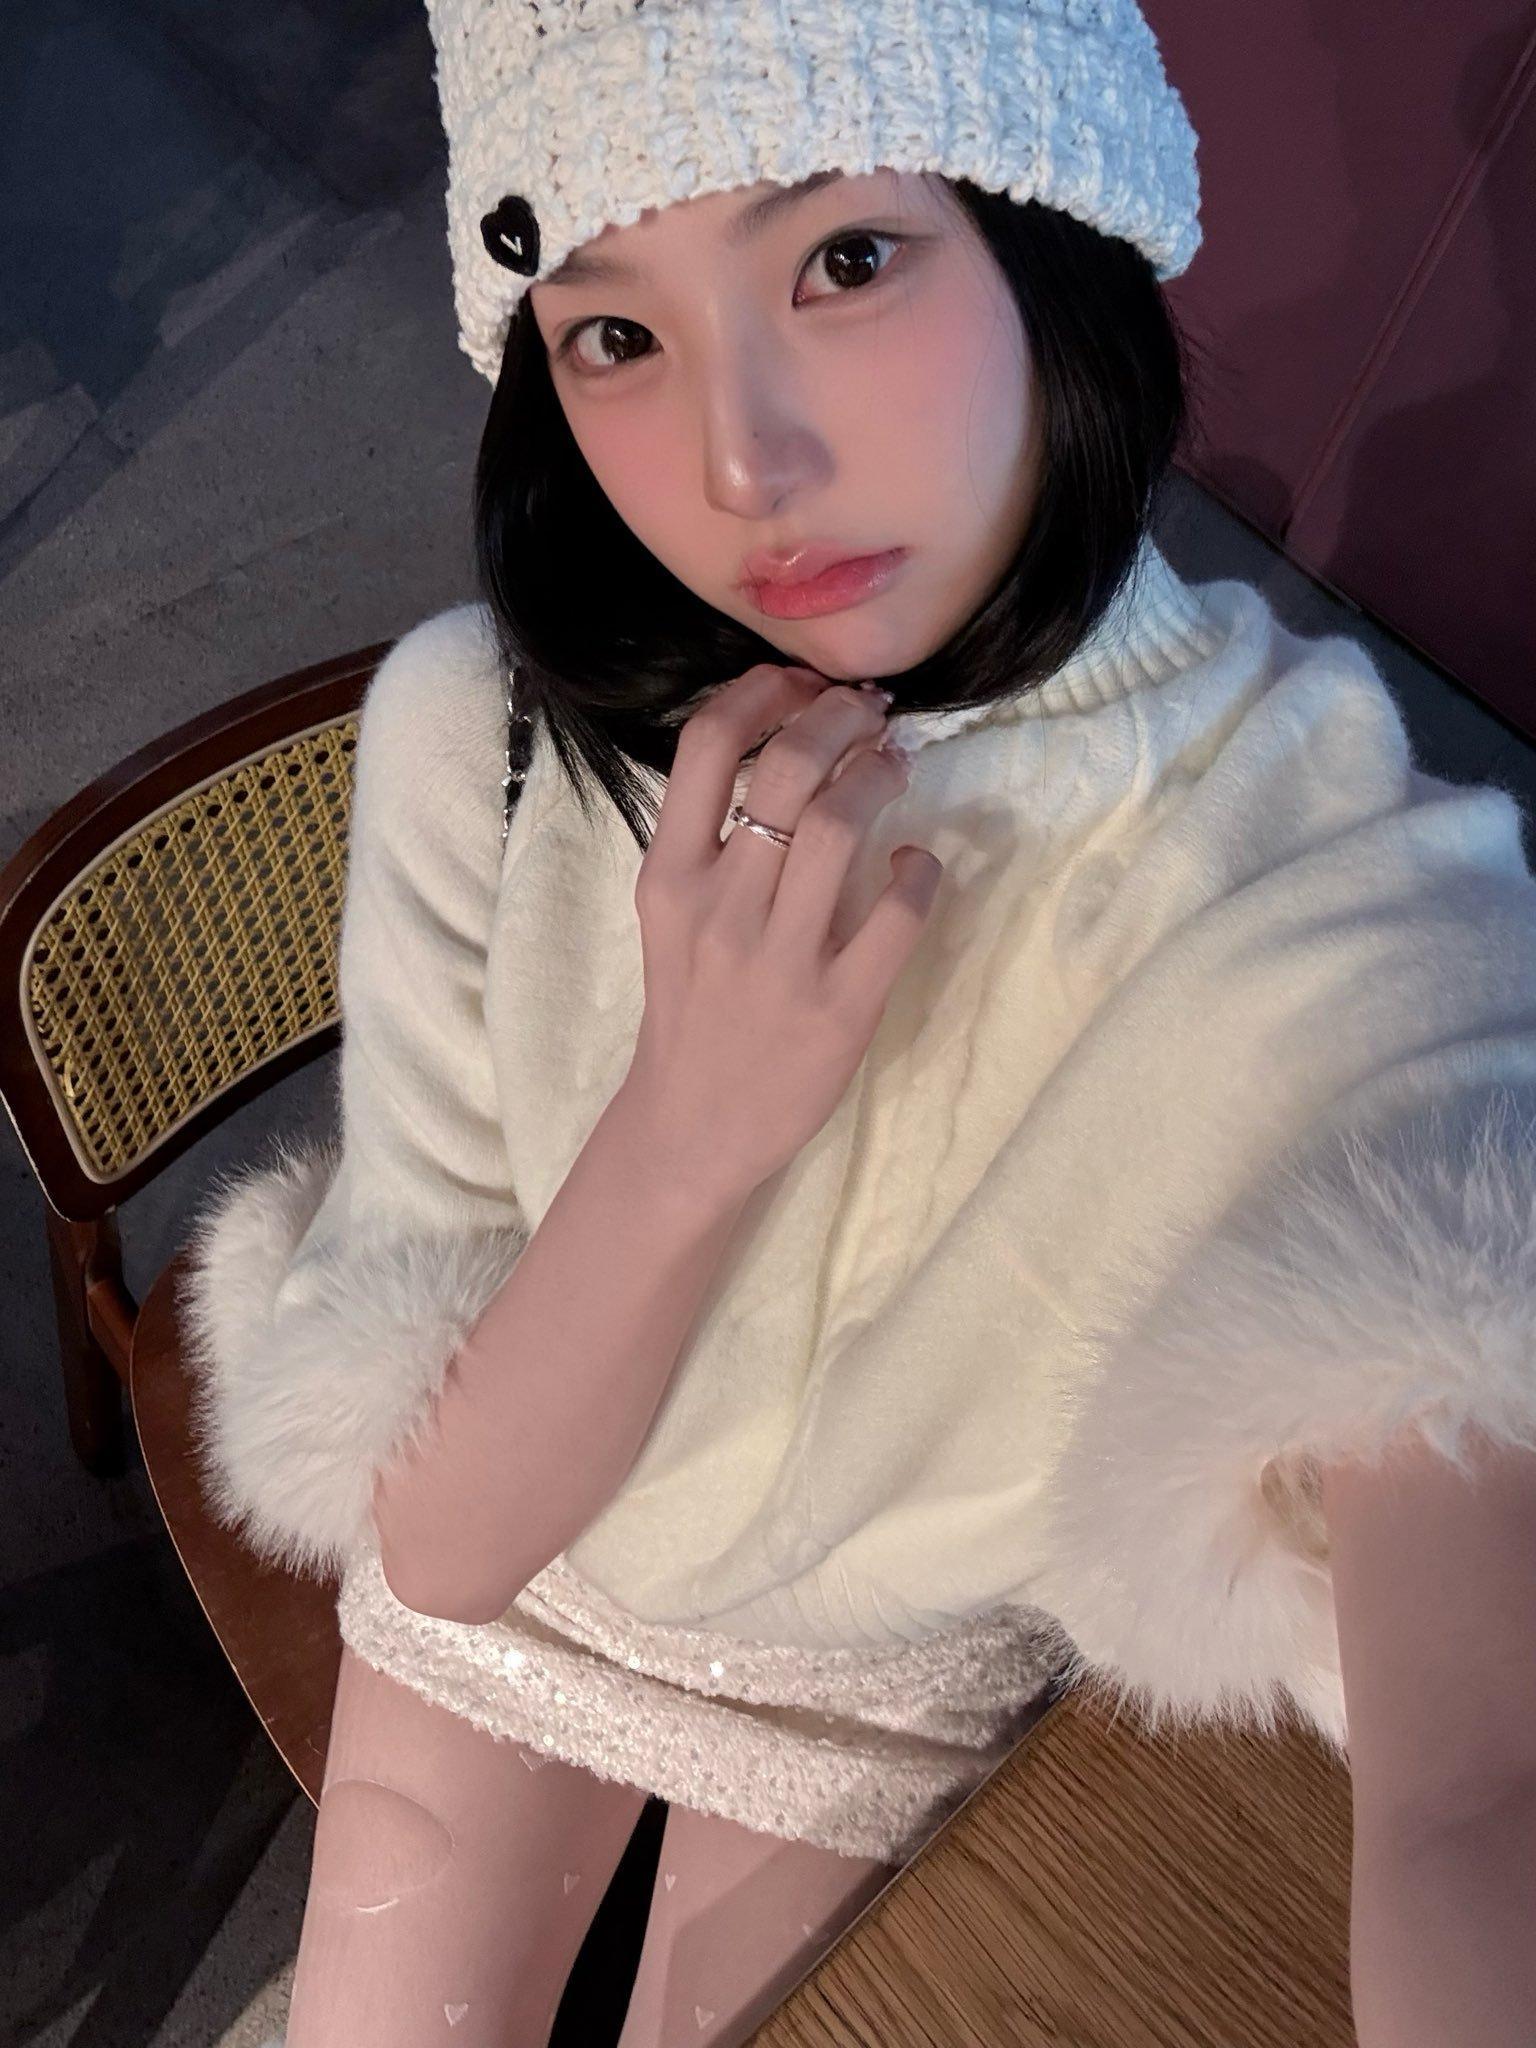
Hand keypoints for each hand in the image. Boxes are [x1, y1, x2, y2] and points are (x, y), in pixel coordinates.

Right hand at [621, 663, 943, 1200]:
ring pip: (838, 823)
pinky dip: (920, 869)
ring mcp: (780, 959)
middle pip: (784, 766)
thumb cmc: (692, 1007)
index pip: (703, 744)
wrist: (693, 1126)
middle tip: (869, 710)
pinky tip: (916, 863)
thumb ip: (713, 838)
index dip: (762, 691)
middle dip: (838, 715)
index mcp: (669, 878)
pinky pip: (898, 911)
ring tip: (893, 763)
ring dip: (879, 773)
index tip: (800, 683)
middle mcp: (720, 909)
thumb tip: (788, 739)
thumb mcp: (674, 914)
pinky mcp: (840, 1006)